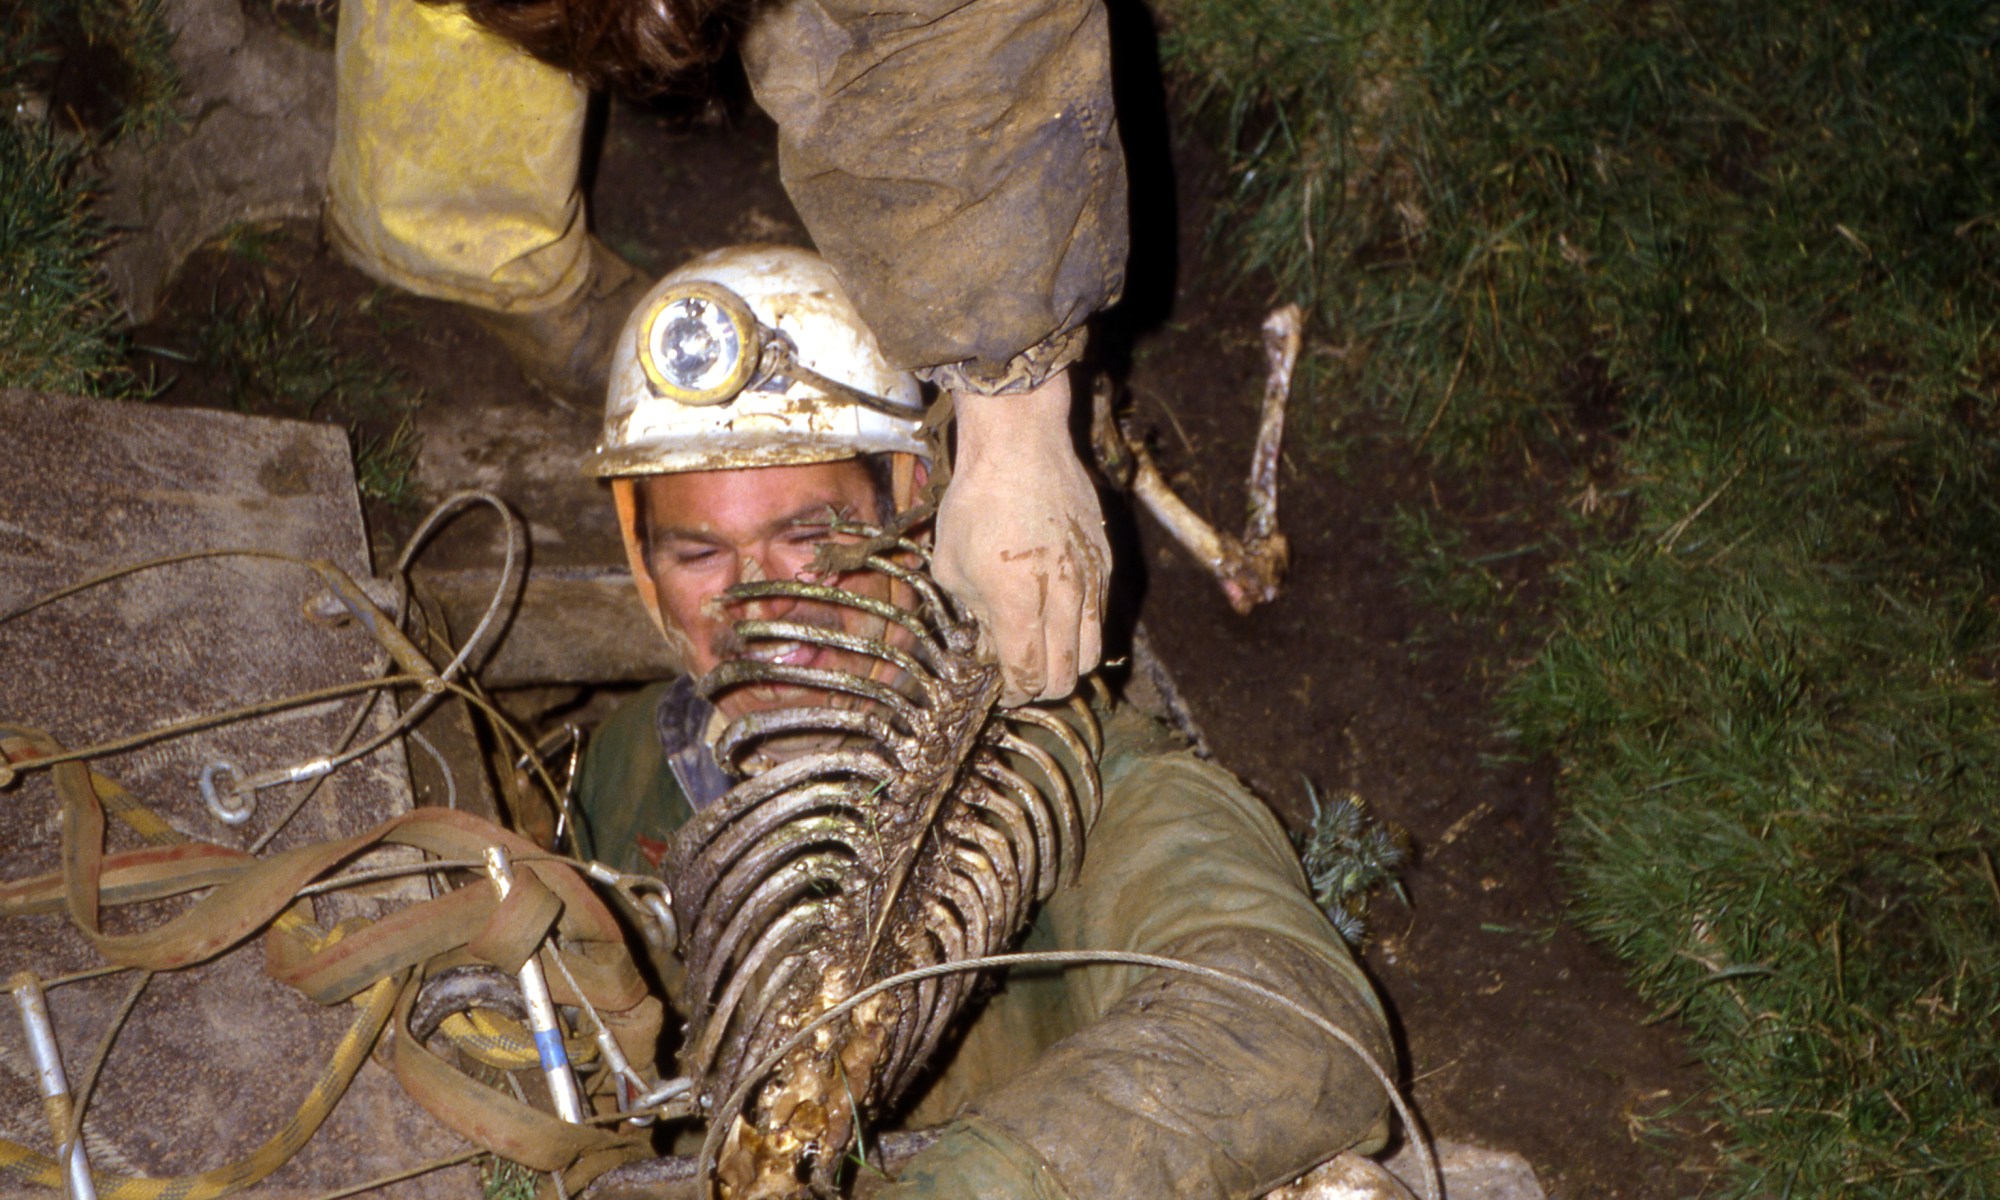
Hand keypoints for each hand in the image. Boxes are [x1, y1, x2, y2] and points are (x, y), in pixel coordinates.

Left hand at [934, 373, 1108, 705]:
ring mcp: (1089, 581)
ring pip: (1094, 651)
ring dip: (1070, 662)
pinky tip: (1060, 616)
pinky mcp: (1105, 562)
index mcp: (1017, 605)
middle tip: (1025, 678)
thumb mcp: (953, 566)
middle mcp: (1061, 600)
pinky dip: (1083, 630)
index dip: (1017, 693)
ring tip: (1047, 652)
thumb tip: (990, 644)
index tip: (1006, 691)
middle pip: (1068, 675)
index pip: (1029, 676)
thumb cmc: (977, 501)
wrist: (1020, 445)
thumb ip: (975, 615)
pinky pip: (1101, 615)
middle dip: (1044, 686)